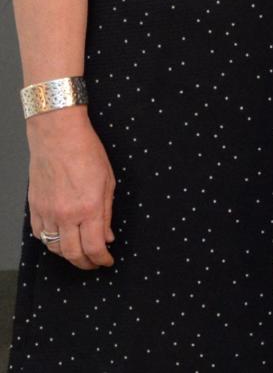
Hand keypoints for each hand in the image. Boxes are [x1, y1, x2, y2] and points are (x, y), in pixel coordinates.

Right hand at [26, 108, 115, 269]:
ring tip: (80, 253)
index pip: (95, 247)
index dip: (102, 260)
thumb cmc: (86, 153)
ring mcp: (47, 213)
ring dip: (68, 255)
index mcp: (89, 208)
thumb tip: (107, 236)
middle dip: (86, 263)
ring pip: (54, 248)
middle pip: (73, 254)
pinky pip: (40, 235)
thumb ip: (107, 213)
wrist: (58, 137)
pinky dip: (50, 242)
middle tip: (95, 264)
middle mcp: (66, 215)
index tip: (107, 261)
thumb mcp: (108, 182)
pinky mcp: (35, 208)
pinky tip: (61, 239)